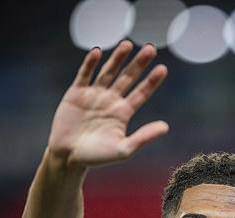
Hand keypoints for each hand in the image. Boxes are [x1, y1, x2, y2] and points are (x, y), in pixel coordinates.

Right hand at [48, 40, 168, 167]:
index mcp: (123, 112)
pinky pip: (84, 75)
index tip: (163, 69)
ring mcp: (93, 95)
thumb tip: (166, 127)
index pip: (141, 93)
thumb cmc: (96, 157)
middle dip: (139, 64)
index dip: (151, 81)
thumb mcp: (123, 149)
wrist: (68, 157)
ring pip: (108, 72)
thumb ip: (143, 137)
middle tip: (151, 49)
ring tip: (127, 44)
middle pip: (128, 78)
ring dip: (117, 58)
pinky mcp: (76, 93)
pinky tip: (97, 52)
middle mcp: (110, 100)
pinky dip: (90, 64)